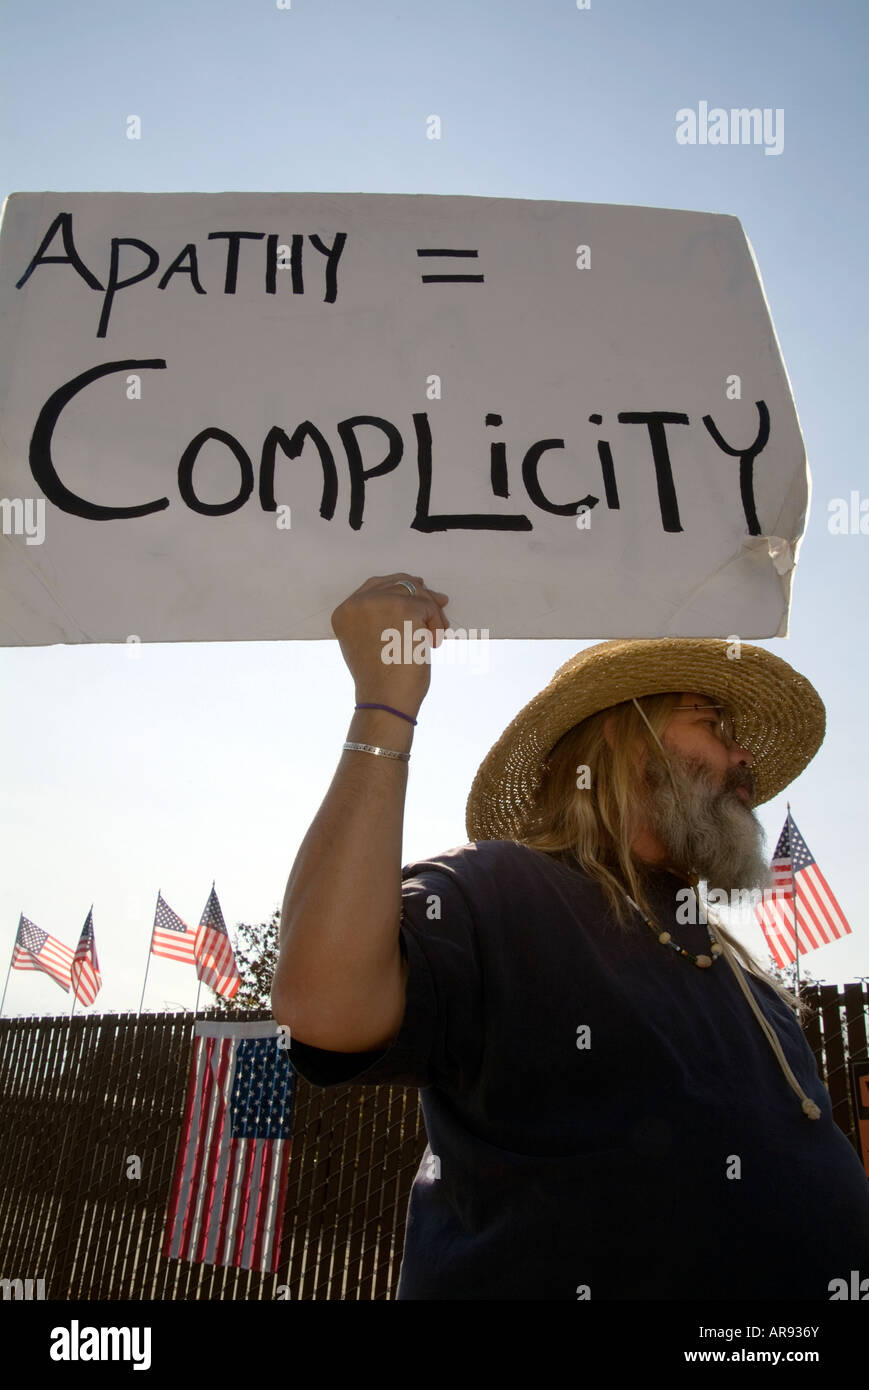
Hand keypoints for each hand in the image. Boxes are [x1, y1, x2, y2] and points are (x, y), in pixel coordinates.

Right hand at [331, 574, 449, 715]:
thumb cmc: (380, 680)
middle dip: (421, 594)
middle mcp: (357, 603)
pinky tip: (433, 642)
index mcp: (344, 612)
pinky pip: (429, 606)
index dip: (400, 587)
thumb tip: (417, 588)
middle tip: (440, 605)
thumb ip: (381, 617)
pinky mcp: (404, 608)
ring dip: (431, 612)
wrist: (384, 701)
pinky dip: (437, 623)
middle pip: (398, 583)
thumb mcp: (368, 641)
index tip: (419, 593)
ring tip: (434, 636)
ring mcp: (380, 603)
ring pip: (415, 592)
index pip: (375, 586)